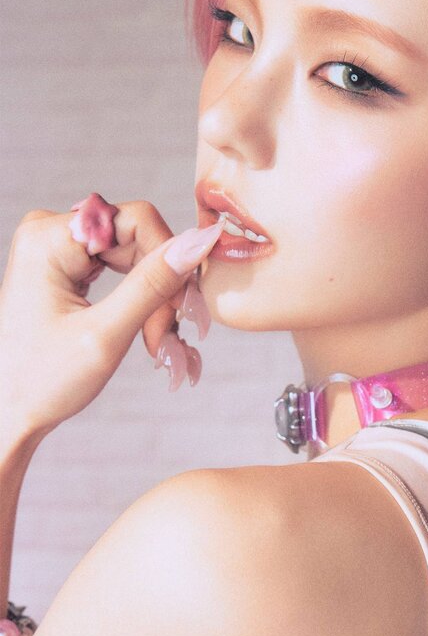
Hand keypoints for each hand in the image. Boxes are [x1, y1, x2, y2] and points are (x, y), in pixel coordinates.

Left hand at [0, 197, 224, 442]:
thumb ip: (154, 284)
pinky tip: (143, 328)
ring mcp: (54, 246)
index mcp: (47, 238)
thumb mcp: (106, 334)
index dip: (169, 261)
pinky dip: (138, 298)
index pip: (138, 221)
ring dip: (154, 297)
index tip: (179, 313)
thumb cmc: (39, 383)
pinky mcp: (62, 263)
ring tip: (156, 341)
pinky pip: (118, 265)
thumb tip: (200, 240)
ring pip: (134, 253)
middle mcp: (47, 231)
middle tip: (166, 338)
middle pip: (137, 237)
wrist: (4, 414)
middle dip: (161, 287)